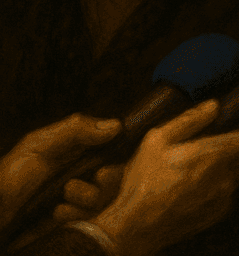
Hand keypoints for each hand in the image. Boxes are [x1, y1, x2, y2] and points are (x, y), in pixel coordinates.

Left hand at [0, 114, 120, 228]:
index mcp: (79, 151)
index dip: (121, 154)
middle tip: (97, 177)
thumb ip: (74, 131)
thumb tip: (116, 125)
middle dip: (109, 179)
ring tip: (64, 197)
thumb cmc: (11, 178)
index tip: (111, 160)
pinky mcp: (75, 220)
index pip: (115, 148)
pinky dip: (77, 215)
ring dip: (88, 197)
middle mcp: (84, 173)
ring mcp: (80, 199)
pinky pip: (93, 218)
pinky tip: (58, 212)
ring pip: (107, 198)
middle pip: (118, 175)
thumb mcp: (38, 147)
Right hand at [92, 100, 238, 255]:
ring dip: (238, 163)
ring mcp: (225, 197)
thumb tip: (214, 105)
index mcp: (215, 154)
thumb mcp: (157, 140)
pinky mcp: (219, 213)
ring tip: (211, 160)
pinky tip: (201, 183)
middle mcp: (228, 176)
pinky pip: (232, 191)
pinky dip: (225, 183)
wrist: (136, 228)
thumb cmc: (144, 181)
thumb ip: (190, 120)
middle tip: (235, 137)